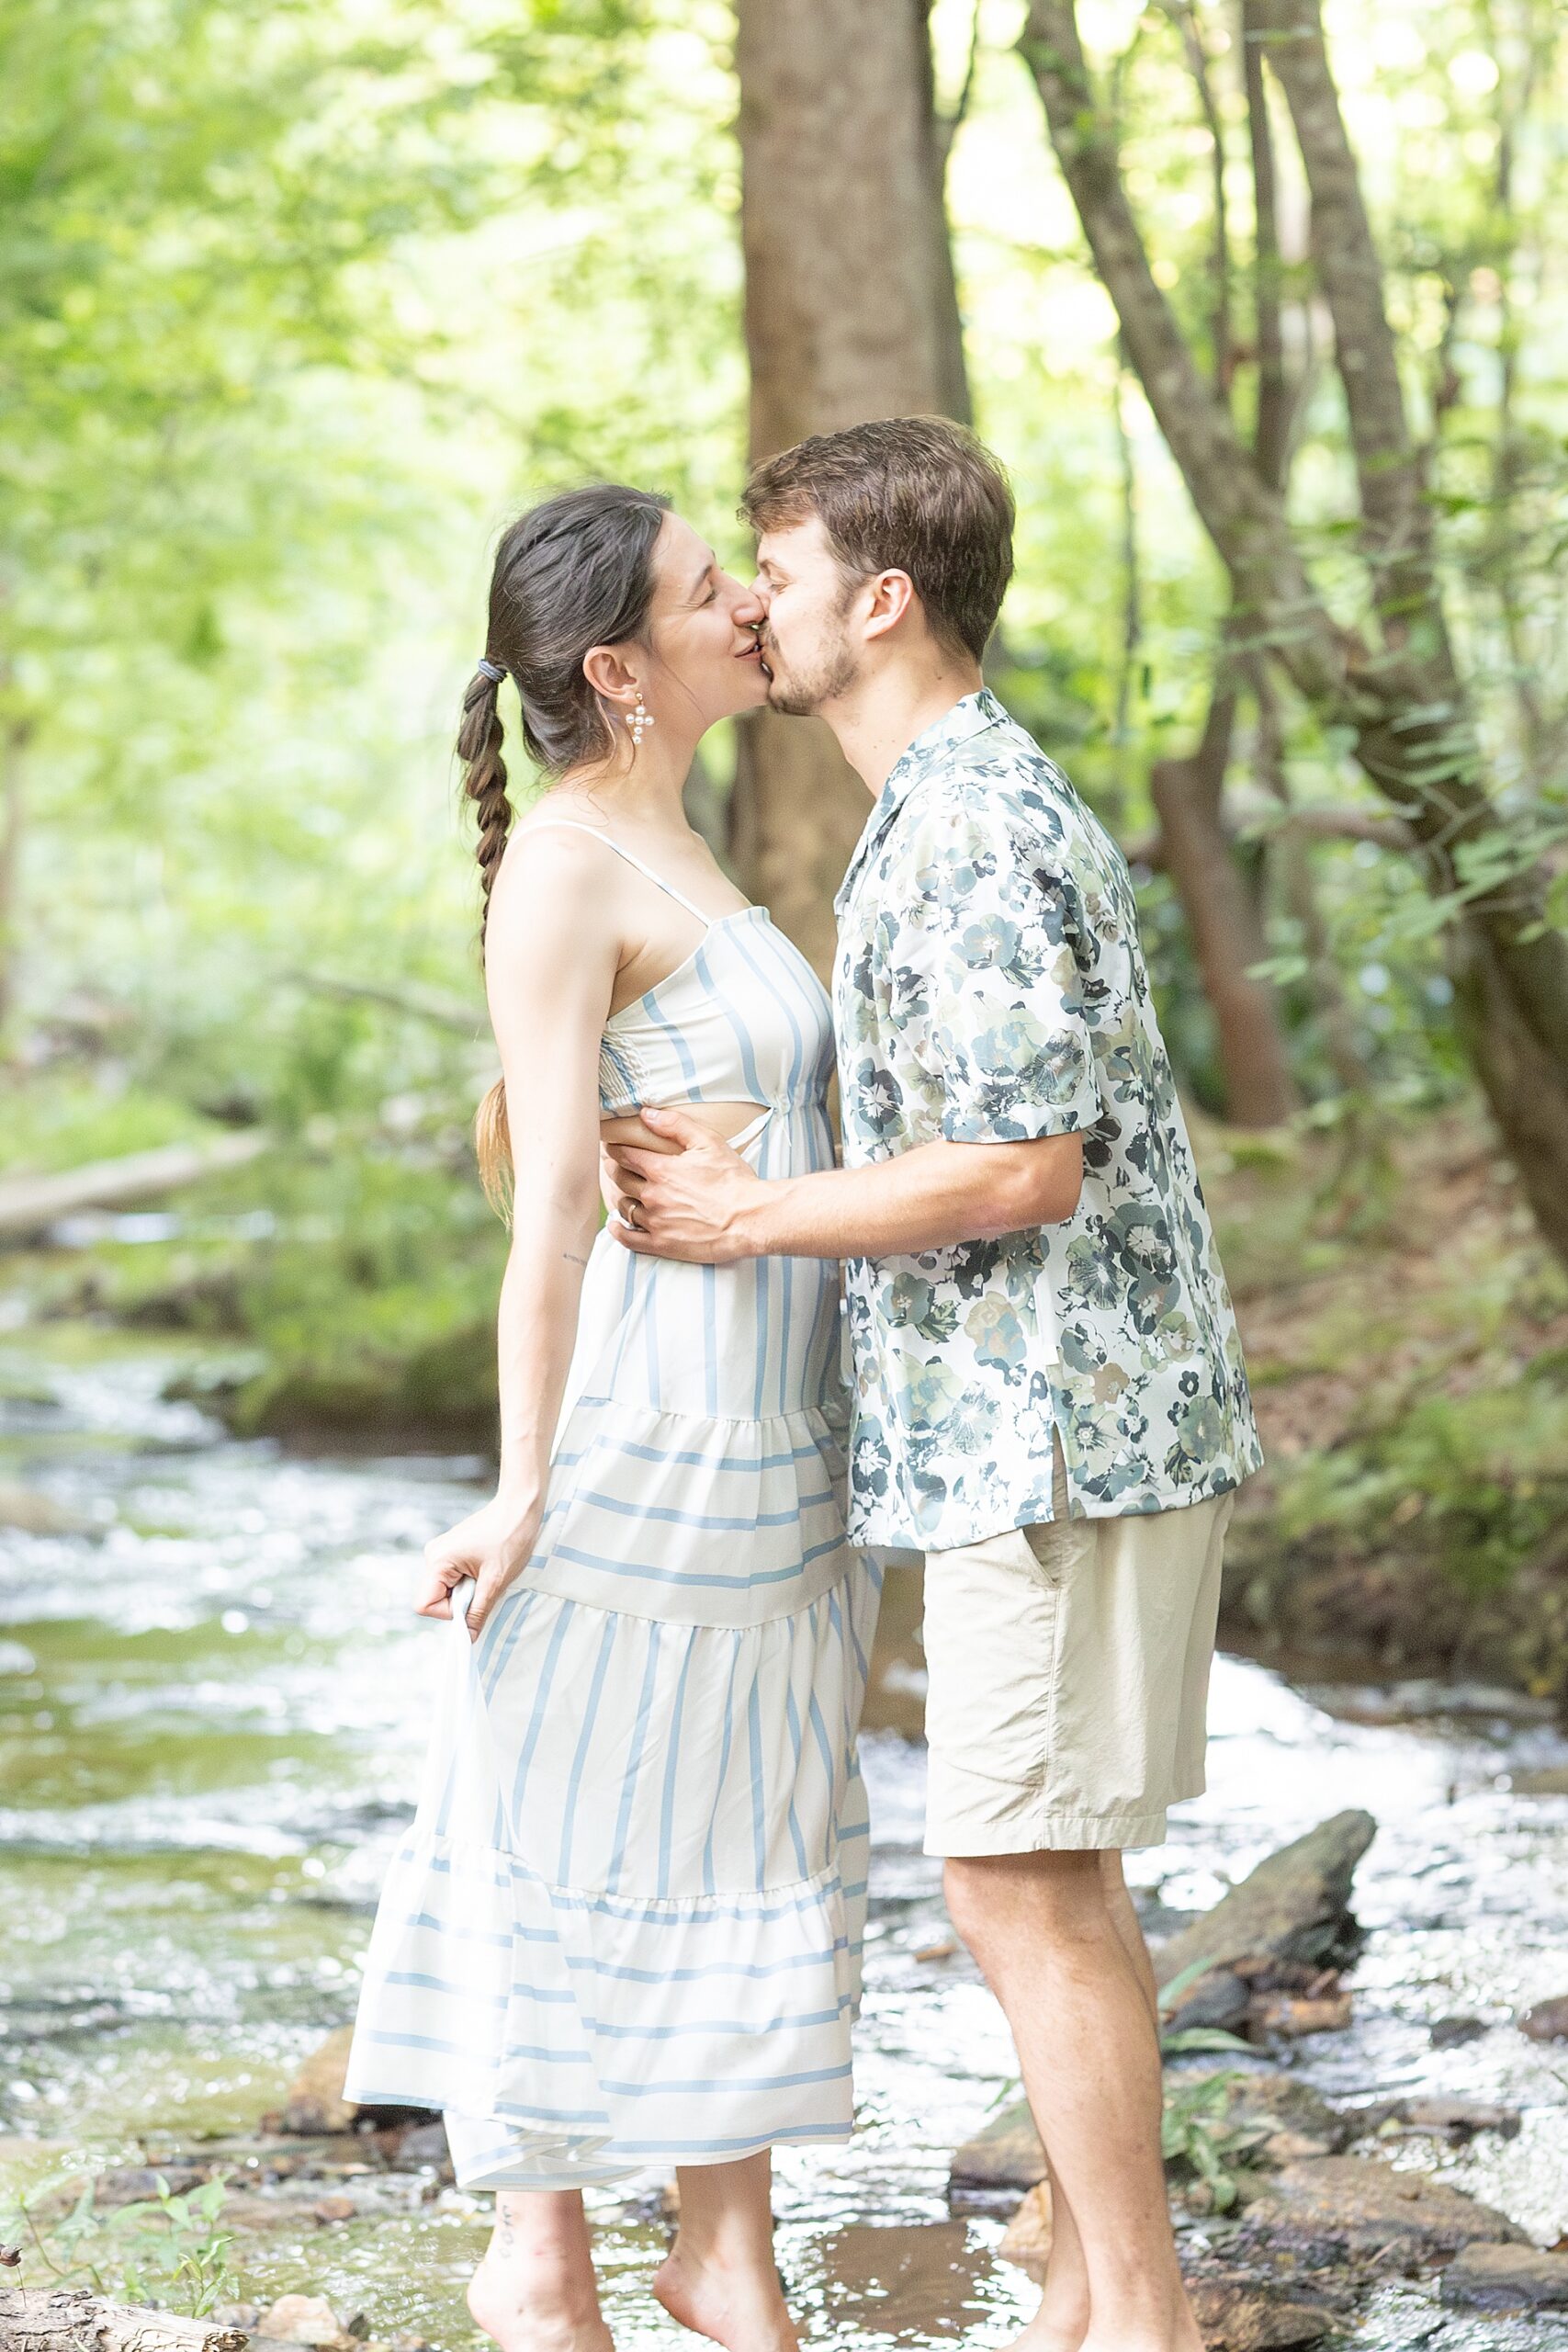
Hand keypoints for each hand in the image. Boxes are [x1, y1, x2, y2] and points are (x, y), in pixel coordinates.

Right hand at [416, 1490, 542, 1638]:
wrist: (519, 1506)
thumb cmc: (510, 1536)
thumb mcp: (496, 1581)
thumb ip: (478, 1611)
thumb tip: (469, 1636)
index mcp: (438, 1561)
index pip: (425, 1605)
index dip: (448, 1613)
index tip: (473, 1603)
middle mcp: (433, 1556)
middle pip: (435, 1598)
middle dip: (461, 1600)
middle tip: (485, 1584)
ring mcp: (442, 1552)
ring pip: (447, 1589)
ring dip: (468, 1590)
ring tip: (488, 1572)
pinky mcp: (452, 1551)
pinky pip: (454, 1578)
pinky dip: (470, 1580)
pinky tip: (486, 1566)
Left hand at [605, 1105, 764, 1262]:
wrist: (749, 1219)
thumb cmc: (733, 1180)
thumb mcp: (708, 1142)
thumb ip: (675, 1125)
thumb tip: (646, 1113)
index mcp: (661, 1169)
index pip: (624, 1155)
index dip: (616, 1149)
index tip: (612, 1147)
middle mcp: (652, 1195)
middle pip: (620, 1179)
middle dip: (615, 1170)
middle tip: (614, 1166)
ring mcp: (655, 1222)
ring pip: (624, 1207)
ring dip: (621, 1196)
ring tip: (623, 1192)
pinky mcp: (661, 1244)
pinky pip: (628, 1239)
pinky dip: (617, 1230)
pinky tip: (615, 1225)